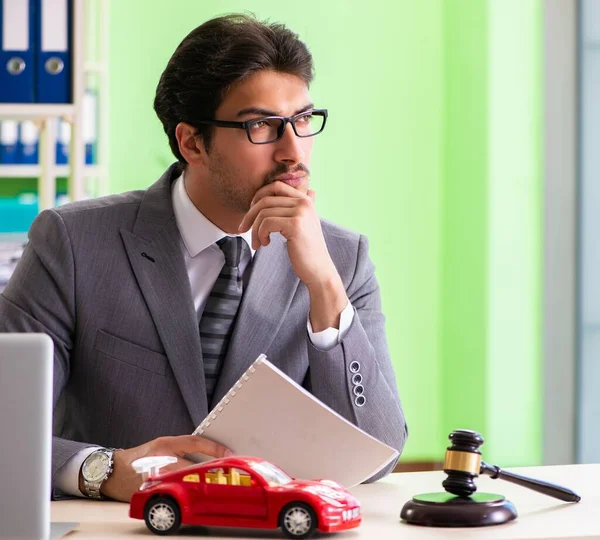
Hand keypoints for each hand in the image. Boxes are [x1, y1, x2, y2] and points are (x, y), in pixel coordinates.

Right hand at [94, 435, 231, 501]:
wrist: (111, 472)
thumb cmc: (140, 457)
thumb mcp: (162, 445)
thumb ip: (182, 449)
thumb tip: (210, 454)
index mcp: (165, 444)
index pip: (195, 442)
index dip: (214, 448)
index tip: (229, 453)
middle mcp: (161, 458)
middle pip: (193, 464)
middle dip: (211, 470)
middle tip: (226, 473)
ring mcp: (156, 476)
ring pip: (185, 480)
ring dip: (200, 483)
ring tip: (214, 484)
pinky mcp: (151, 492)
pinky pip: (173, 493)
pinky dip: (185, 493)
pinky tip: (194, 495)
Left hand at [239, 181, 337, 288]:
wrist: (318, 269)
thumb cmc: (306, 250)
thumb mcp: (304, 223)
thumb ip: (300, 207)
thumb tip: (310, 190)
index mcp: (305, 200)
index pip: (275, 186)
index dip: (258, 197)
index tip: (252, 213)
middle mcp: (304, 203)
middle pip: (265, 199)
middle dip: (250, 215)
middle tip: (243, 229)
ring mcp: (300, 213)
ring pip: (263, 213)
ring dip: (255, 229)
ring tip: (258, 243)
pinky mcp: (295, 225)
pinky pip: (266, 223)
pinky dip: (260, 234)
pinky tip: (265, 244)